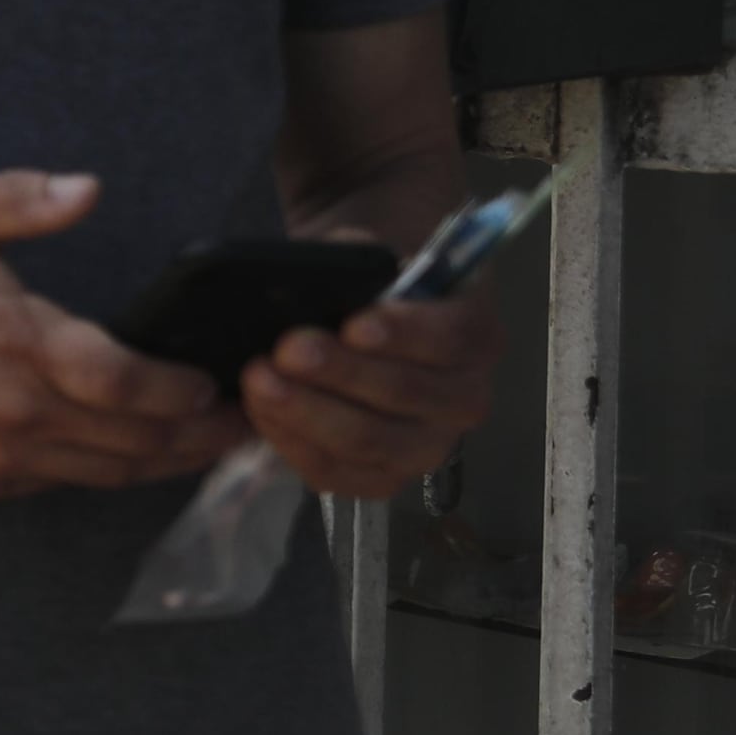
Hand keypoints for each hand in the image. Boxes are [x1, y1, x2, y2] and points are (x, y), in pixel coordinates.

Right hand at [0, 173, 239, 501]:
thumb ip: (19, 200)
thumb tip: (88, 187)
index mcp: (11, 336)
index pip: (128, 383)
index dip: (186, 392)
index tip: (214, 382)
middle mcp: (11, 406)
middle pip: (137, 440)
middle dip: (200, 435)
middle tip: (243, 422)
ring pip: (109, 472)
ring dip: (167, 462)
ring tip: (207, 445)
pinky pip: (64, 483)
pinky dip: (106, 470)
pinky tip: (131, 452)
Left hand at [244, 282, 500, 500]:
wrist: (359, 320)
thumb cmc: (368, 285)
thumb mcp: (368, 258)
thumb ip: (353, 265)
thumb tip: (312, 280)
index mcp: (475, 336)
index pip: (452, 338)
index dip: (405, 334)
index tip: (355, 325)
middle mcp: (464, 398)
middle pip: (407, 393)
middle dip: (341, 373)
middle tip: (288, 350)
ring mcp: (428, 445)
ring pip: (371, 441)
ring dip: (309, 412)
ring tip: (260, 381)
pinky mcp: (384, 476)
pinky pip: (340, 473)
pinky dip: (294, 442)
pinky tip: (262, 411)